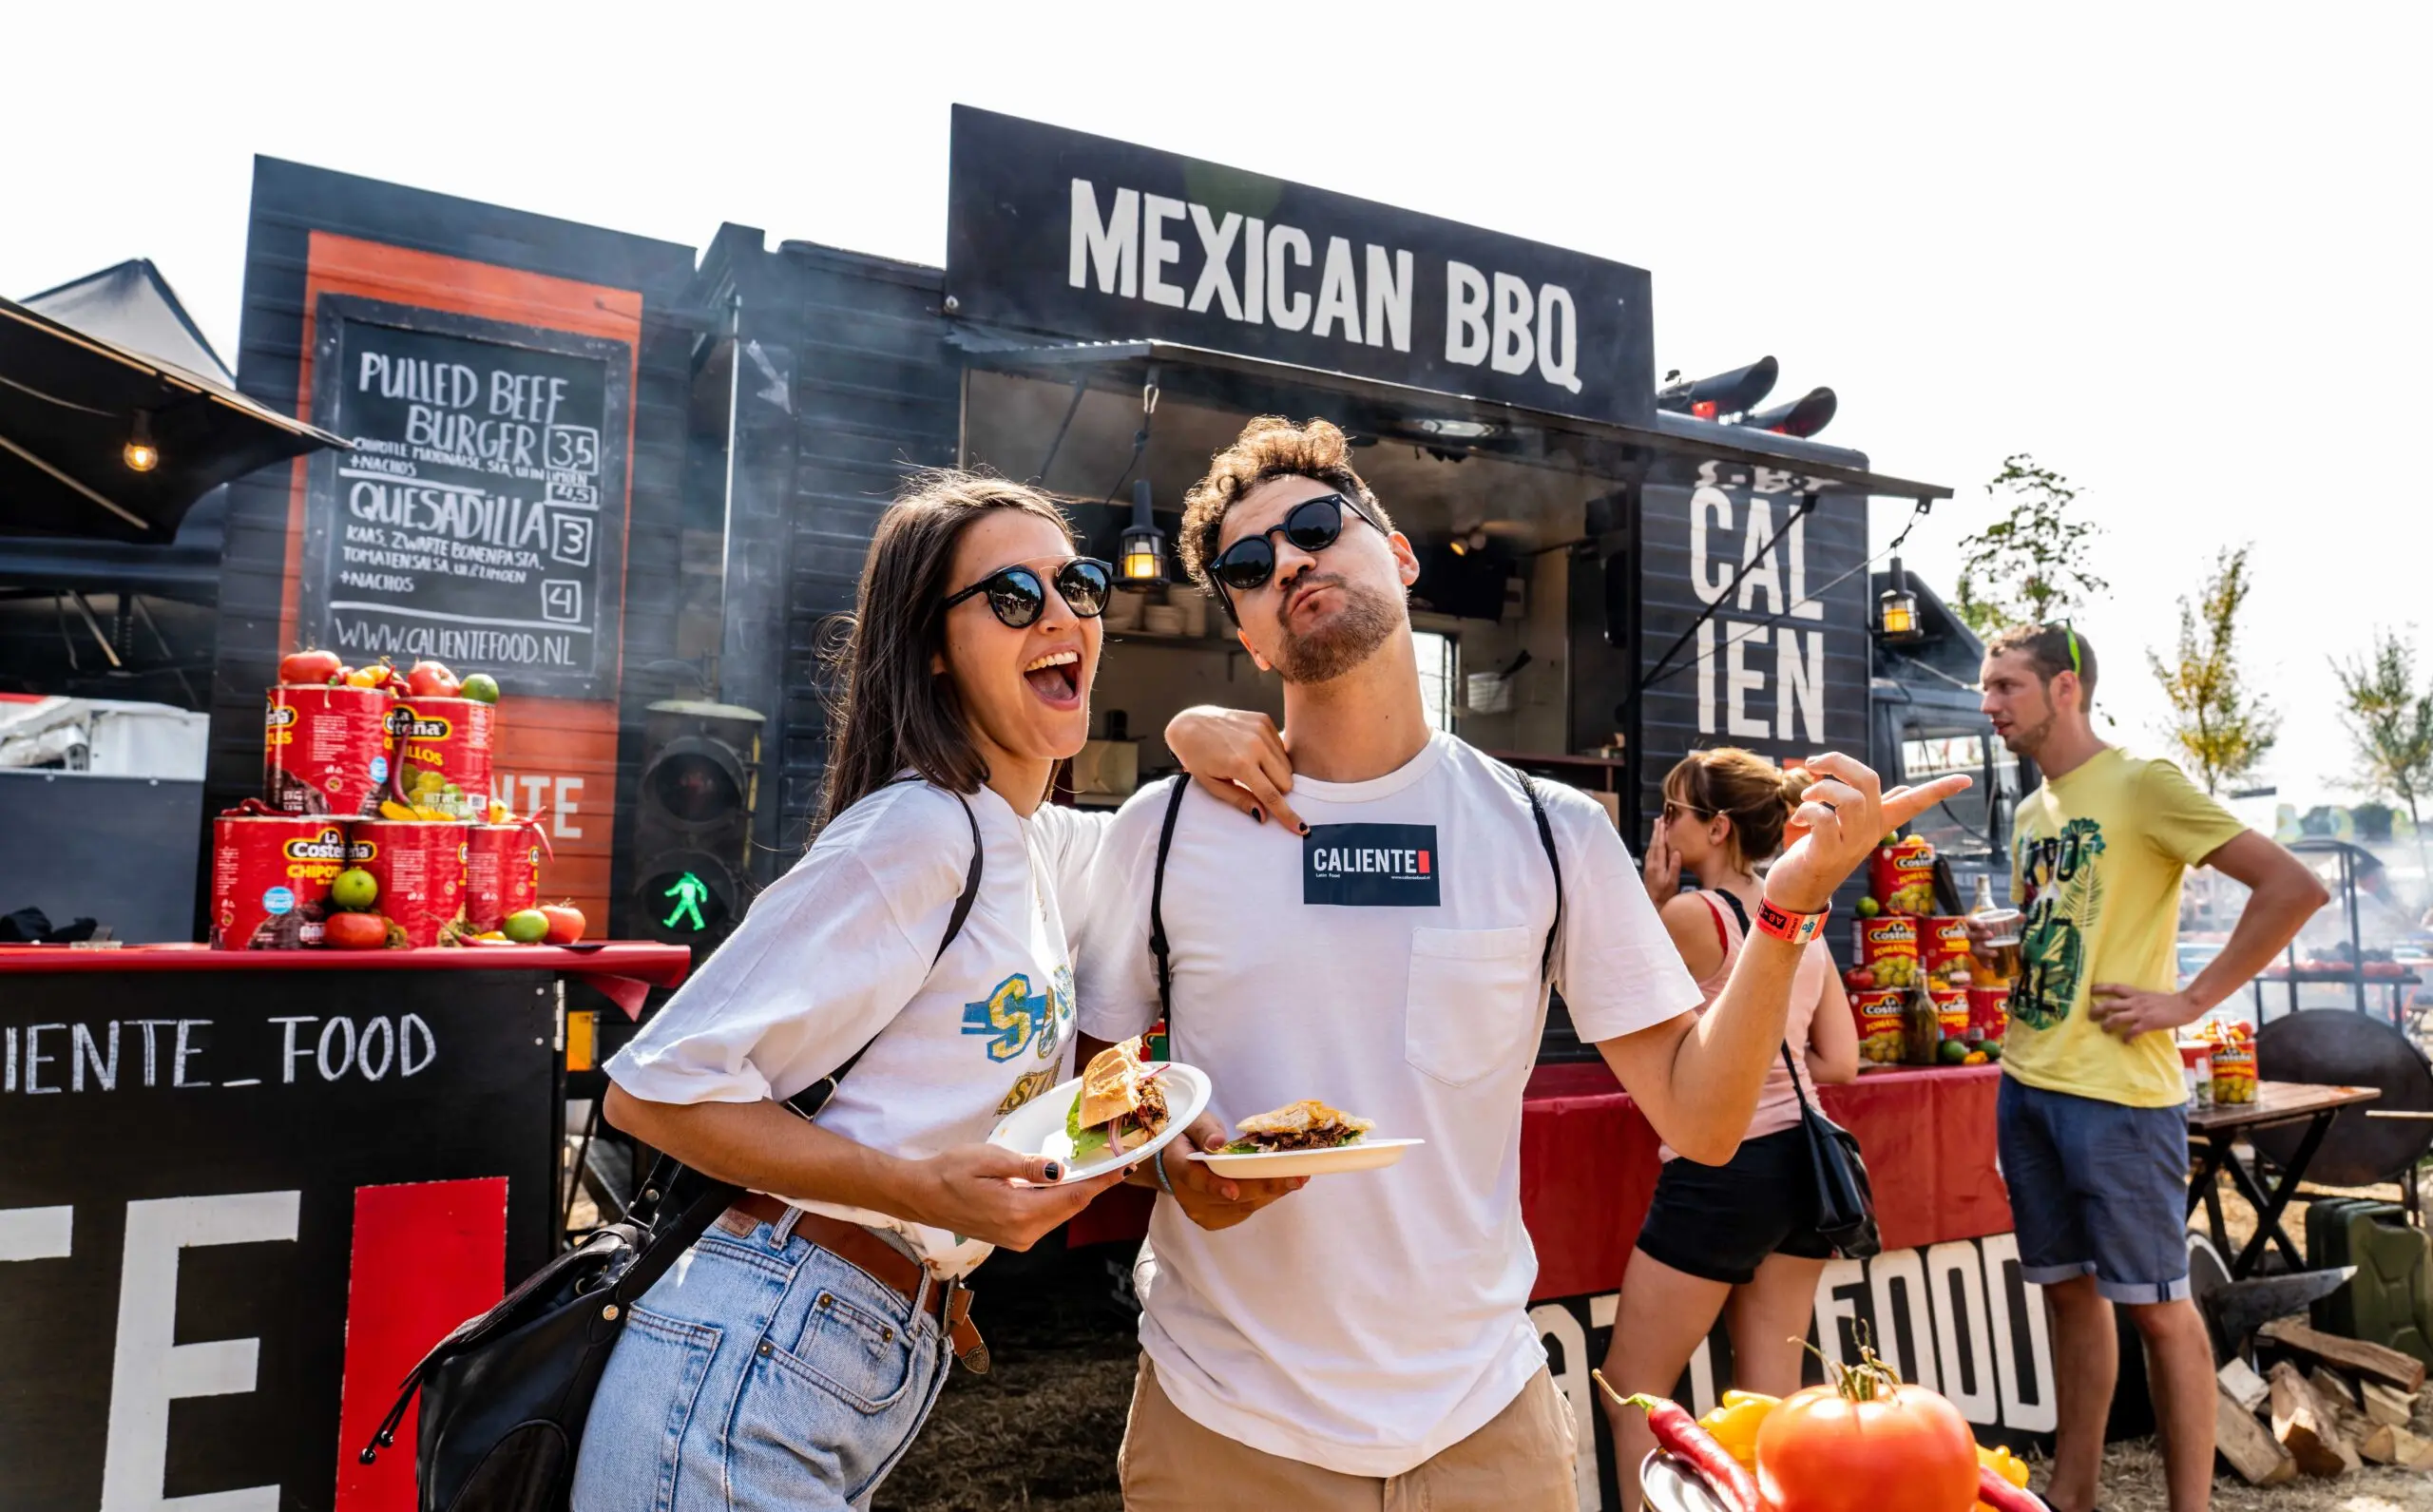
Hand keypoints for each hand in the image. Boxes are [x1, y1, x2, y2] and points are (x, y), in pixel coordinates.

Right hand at [909, 1143, 1130, 1251]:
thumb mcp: (989, 1159)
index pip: (1073, 1198)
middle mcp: (1024, 1233)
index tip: (1123, 1166)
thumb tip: (1062, 1170)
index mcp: (1019, 1213)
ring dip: (1076, 1193)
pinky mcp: (1013, 1237)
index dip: (1101, 1182)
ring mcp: (1018, 1239)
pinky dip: (1058, 1200)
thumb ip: (1028, 1166)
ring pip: (1059, 1213)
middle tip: (1113, 1159)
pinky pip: (1045, 1217)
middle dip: (1093, 1185)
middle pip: (1070, 1208)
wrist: (921, 1196)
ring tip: (1094, 1167)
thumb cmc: (950, 1171)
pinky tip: (1062, 1182)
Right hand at [1154, 1112, 1305, 1231]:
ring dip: (1271, 1193)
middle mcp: (1188, 1195)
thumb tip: (1217, 1143)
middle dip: (1264, 1187)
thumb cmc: (1190, 1135)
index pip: (1194, 1178)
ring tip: (1297, 1179)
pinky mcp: (1216, 1220)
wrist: (1179, 1159)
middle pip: (1228, 1197)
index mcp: (1177, 1165)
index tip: (1232, 1191)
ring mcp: (1202, 1211)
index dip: (1214, 1186)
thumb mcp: (1194, 1122)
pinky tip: (1284, 1186)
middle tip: (1295, 1177)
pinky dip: (1266, 1198)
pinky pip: (1246, 1211)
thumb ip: (1205, 1131)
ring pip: (1242, 1206)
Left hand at [1165, 707, 1306, 834]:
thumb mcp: (1212, 784)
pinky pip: (1281, 747)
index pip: (1271, 795)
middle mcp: (1256, 745)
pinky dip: (1273, 756)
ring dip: (1276, 774)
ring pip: (1287, 765)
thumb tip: (1262, 816)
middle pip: (1286, 781)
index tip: (1301, 828)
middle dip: (1277, 790)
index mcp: (1241, 764)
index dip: (1287, 814)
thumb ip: (1239, 799)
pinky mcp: (1264, 720)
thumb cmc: (1197, 758)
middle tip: (1255, 786)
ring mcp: (1261, 730)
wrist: (1190, 723)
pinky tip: (1254, 753)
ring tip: (1253, 768)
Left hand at [1642, 825, 1680, 906]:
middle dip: (1656, 831)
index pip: (1659, 845)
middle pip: (1653, 844)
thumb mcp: (1672, 883)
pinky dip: (1653, 845)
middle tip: (1658, 819)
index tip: (1662, 822)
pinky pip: (1650, 853)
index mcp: (1657, 865)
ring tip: (1657, 827)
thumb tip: (1676, 851)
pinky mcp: (1648, 871)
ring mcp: (1648, 867)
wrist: (1653, 906)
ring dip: (1654, 836)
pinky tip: (1655, 844)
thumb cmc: (1665, 896)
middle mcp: (1651, 864)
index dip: (1661, 833)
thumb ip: (1674, 867)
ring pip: (1651, 847)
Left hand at [1762, 753, 1972, 914]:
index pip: (1915, 804)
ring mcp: (1850, 846)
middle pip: (1870, 781)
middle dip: (1840, 762)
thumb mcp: (1852, 830)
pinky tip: (1797, 819)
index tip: (1967, 779)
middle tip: (1814, 765)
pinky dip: (1808, 811)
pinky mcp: (1826, 855)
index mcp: (1878, 824)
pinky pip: (1824, 820)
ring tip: (1806, 797)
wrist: (1797, 895)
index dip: (1939, 790)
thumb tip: (1905, 790)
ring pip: (1851, 799)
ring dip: (1822, 788)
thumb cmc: (1821, 854)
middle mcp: (1869, 834)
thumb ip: (1878, 810)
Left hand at [2090, 984, 2201, 1039]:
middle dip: (2097, 1010)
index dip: (2100, 988)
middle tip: (2089, 1016)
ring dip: (2107, 1024)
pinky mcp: (2147, 1023)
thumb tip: (2129, 1005)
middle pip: (2109, 1004)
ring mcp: (2140, 1012)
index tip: (2089, 990)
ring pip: (2116, 1017)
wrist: (2185, 1005)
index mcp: (2136, 993)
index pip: (2114, 987)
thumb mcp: (2149, 996)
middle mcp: (2135, 1001)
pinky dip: (2126, 1037)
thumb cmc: (2169, 1001)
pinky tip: (2124, 1041)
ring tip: (2103, 1029)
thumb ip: (2138, 1000)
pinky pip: (2131, 1031)